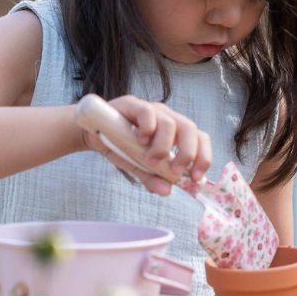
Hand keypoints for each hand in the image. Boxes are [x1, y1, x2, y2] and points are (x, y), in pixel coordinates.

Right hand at [78, 95, 211, 195]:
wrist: (93, 133)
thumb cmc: (121, 147)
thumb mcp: (139, 167)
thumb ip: (154, 178)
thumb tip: (167, 192)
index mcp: (176, 132)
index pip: (200, 138)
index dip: (204, 157)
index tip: (196, 178)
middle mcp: (167, 117)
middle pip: (191, 129)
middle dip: (188, 153)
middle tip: (175, 171)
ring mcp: (152, 109)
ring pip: (171, 123)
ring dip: (164, 147)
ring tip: (151, 161)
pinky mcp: (133, 104)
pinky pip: (148, 112)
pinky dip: (148, 129)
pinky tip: (140, 141)